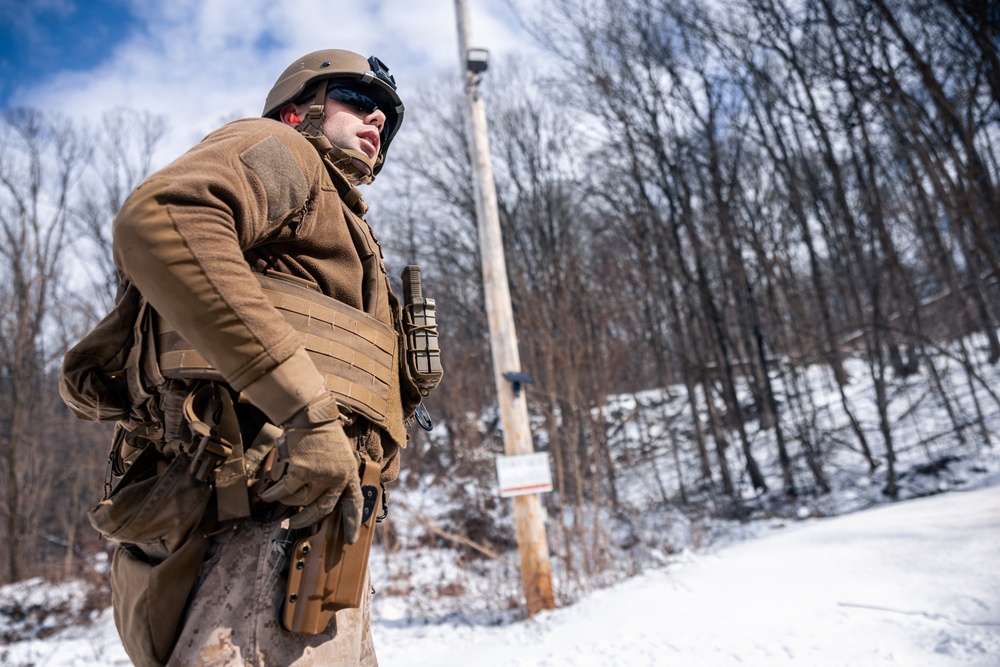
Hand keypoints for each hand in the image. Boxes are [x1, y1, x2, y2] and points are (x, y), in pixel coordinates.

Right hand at [259, 391, 362, 538]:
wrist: (311, 416)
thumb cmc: (324, 434)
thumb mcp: (340, 455)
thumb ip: (336, 475)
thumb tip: (322, 497)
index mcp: (349, 474)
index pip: (354, 504)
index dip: (353, 523)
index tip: (351, 540)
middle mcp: (337, 478)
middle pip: (322, 509)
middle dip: (306, 521)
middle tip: (293, 526)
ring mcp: (320, 476)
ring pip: (300, 501)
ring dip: (286, 503)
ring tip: (275, 502)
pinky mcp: (302, 472)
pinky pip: (285, 491)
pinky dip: (274, 495)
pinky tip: (266, 496)